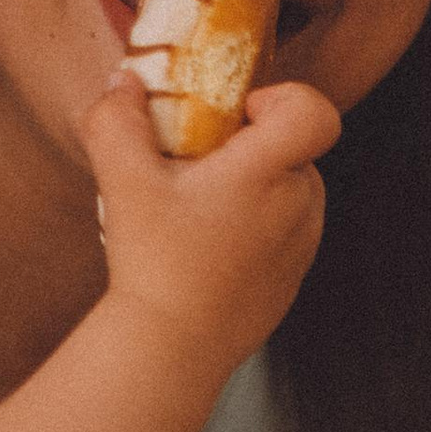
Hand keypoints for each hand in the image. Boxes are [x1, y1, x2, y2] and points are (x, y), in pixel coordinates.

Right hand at [82, 68, 340, 373]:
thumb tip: (122, 82)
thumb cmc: (153, 264)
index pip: (314, 112)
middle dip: (250, 148)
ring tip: (198, 216)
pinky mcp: (294, 278)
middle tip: (197, 170)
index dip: (283, 99)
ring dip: (253, 188)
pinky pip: (285, 231)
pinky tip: (208, 252)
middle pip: (293, 148)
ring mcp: (303, 245)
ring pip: (290, 190)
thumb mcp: (123, 183)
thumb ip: (116, 121)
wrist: (172, 349)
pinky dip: (255, 228)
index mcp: (267, 173)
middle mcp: (298, 205)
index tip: (239, 118)